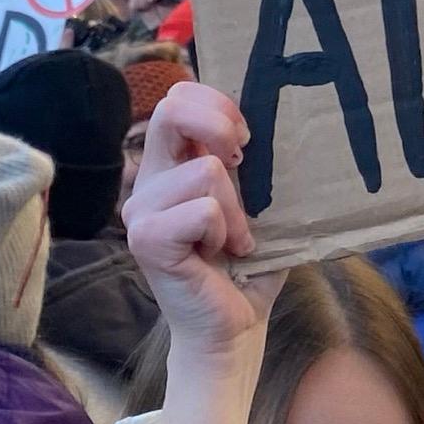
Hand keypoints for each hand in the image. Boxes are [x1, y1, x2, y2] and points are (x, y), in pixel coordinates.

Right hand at [126, 82, 277, 361]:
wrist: (235, 326)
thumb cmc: (248, 263)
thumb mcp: (255, 199)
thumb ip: (250, 160)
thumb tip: (283, 117)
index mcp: (169, 165)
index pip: (177, 97)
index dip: (216, 105)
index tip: (246, 139)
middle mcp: (147, 180)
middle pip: (171, 109)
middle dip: (219, 126)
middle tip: (242, 163)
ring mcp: (140, 210)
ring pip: (205, 171)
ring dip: (237, 209)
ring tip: (234, 239)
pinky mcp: (146, 240)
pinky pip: (204, 210)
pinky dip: (226, 232)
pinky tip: (221, 254)